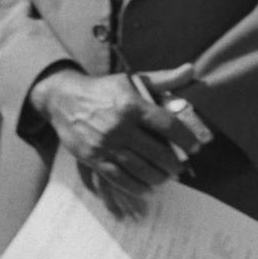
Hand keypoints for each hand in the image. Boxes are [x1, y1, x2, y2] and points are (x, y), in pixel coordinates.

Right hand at [28, 68, 184, 218]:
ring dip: (159, 177)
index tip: (196, 147)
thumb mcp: (131, 80)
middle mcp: (119, 125)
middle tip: (180, 168)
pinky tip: (147, 188)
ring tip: (165, 177)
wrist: (62, 98)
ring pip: (141, 169)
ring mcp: (105, 144)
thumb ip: (163, 79)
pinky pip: (119, 178)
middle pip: (157, 152)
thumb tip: (191, 70)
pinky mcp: (92, 157)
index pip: (168, 126)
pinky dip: (137, 187)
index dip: (186, 139)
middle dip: (174, 164)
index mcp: (131, 105)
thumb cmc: (102, 89)